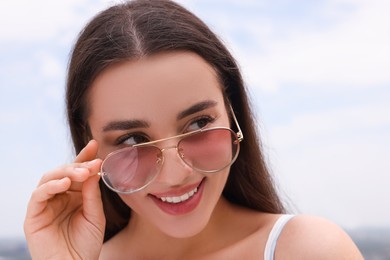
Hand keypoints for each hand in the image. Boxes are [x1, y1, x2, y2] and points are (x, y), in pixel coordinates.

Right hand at [24, 140, 104, 259]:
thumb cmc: (86, 244)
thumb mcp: (95, 215)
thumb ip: (92, 193)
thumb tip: (93, 169)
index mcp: (75, 196)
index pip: (78, 172)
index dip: (84, 158)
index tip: (95, 145)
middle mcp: (60, 197)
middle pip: (64, 172)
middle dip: (78, 165)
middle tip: (93, 164)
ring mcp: (46, 205)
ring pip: (50, 178)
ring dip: (66, 172)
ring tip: (81, 173)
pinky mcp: (34, 215)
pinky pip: (39, 195)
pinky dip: (50, 186)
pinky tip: (64, 183)